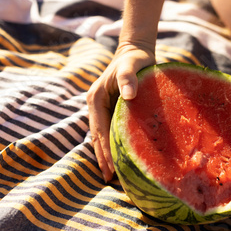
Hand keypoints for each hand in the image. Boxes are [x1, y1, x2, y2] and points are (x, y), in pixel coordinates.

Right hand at [87, 43, 155, 181]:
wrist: (135, 50)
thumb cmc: (135, 59)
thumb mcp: (131, 65)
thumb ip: (128, 78)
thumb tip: (129, 94)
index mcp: (96, 99)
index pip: (100, 130)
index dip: (104, 150)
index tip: (111, 169)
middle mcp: (95, 105)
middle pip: (97, 137)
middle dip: (103, 158)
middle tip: (110, 180)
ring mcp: (101, 108)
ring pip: (101, 136)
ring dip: (106, 154)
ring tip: (113, 175)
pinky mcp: (110, 109)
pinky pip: (108, 131)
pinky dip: (111, 145)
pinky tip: (119, 157)